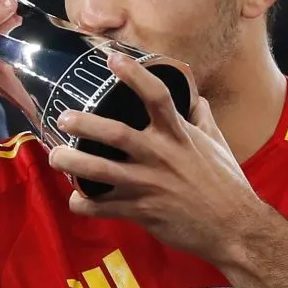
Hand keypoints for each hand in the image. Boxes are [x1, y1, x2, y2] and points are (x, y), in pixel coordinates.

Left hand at [49, 50, 277, 265]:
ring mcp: (149, 185)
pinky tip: (75, 201)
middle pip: (116, 134)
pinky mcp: (142, 212)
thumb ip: (201, 119)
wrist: (234, 228)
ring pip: (101, 172)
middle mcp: (160, 156)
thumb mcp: (217, 144)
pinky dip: (85, 205)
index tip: (111, 59)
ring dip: (73, 163)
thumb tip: (194, 98)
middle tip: (63, 117)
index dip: (134, 75)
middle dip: (86, 125)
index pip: (156, 96)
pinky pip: (104, 208)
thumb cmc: (226, 183)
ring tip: (54, 157)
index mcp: (179, 135)